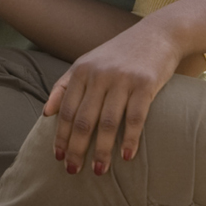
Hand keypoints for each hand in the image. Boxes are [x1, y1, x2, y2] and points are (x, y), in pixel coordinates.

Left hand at [42, 17, 186, 175]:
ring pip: (107, 122)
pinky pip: (135, 118)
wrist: (158, 34)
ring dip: (102, 150)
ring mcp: (122, 79)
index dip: (61, 136)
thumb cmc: (120, 53)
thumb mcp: (88, 62)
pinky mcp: (145, 84)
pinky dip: (130, 139)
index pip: (67, 110)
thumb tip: (47, 112)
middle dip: (77, 149)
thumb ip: (65, 84)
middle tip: (73, 170)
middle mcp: (99, 75)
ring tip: (99, 170)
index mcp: (81, 71)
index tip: (58, 157)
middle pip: (83, 120)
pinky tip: (126, 156)